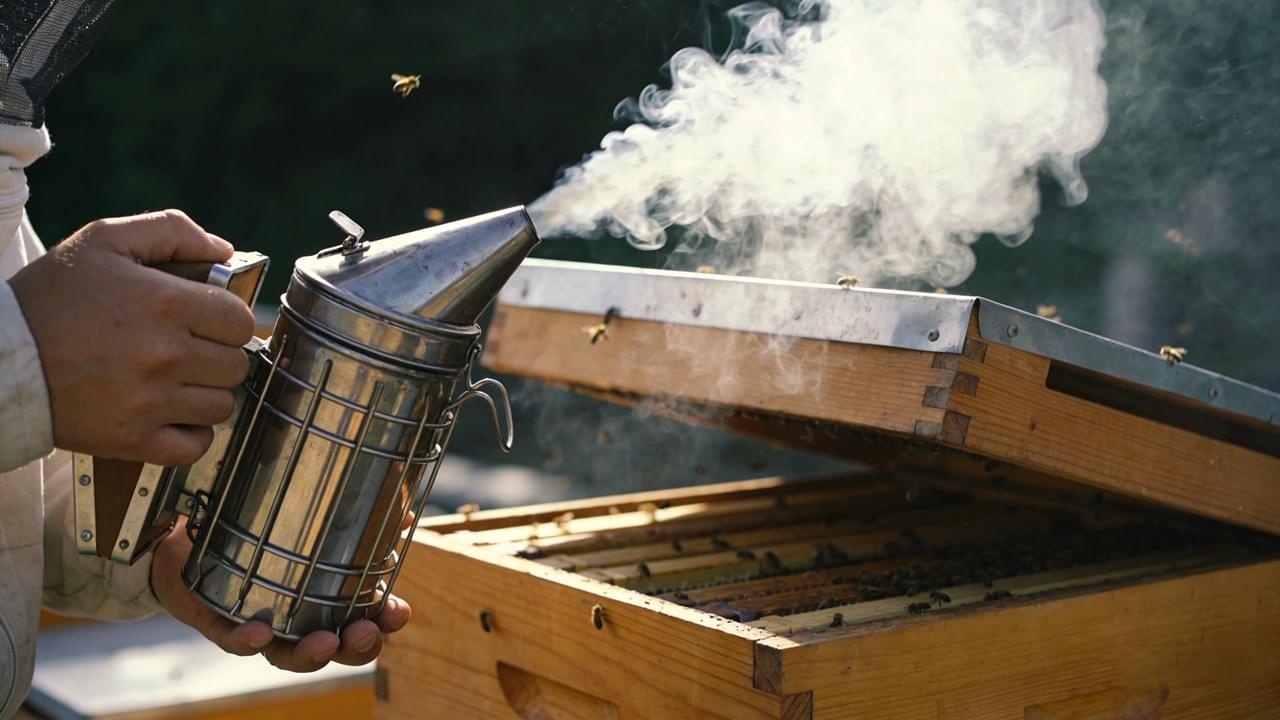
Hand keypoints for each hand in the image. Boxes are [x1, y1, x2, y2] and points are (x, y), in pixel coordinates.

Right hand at [9, 210, 256, 465]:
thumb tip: (223, 249)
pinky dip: (192, 434)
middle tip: (189, 349)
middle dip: (218, 355)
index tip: (206, 321)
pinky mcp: (132, 440)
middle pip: (236, 365)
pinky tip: (172, 414)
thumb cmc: (50, 297)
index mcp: (165, 303)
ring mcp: (150, 402)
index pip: (240, 321)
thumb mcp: (104, 241)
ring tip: (177, 381)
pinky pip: (195, 447)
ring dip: (207, 393)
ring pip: (222, 406)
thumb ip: (171, 231)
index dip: (227, 319)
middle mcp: (165, 355)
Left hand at [151, 517, 412, 671]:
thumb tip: (405, 509)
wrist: (186, 538)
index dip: (384, 621)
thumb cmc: (257, 532)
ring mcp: (259, 626)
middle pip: (334, 649)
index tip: (400, 612)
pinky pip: (233, 639)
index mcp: (323, 600)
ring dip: (310, 654)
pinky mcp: (218, 622)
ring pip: (289, 656)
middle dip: (355, 648)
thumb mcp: (308, 522)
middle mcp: (295, 621)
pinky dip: (247, 640)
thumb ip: (355, 519)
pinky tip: (259, 632)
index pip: (363, 619)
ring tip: (323, 643)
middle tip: (366, 634)